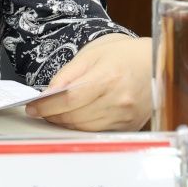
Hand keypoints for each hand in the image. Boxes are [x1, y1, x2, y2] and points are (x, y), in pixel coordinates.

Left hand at [25, 34, 151, 130]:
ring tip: (56, 113)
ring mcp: (126, 116)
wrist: (155, 63)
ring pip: (84, 129)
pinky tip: (76, 117)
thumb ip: (67, 75)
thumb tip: (46, 94)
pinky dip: (82, 127)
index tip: (32, 107)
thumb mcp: (91, 54)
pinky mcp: (129, 126)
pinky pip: (98, 132)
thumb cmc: (123, 54)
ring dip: (65, 123)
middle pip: (75, 117)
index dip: (46, 106)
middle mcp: (119, 100)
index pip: (68, 99)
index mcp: (108, 77)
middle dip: (52, 115)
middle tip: (41, 110)